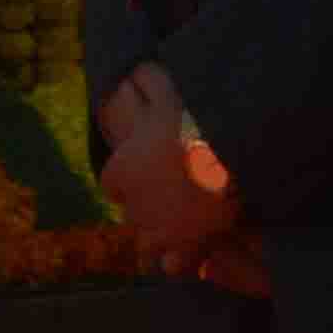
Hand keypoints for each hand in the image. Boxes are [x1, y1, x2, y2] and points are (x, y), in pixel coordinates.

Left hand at [96, 60, 236, 260]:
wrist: (221, 158)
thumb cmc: (189, 122)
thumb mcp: (164, 91)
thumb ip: (147, 83)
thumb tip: (136, 67)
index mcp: (120, 172)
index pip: (111, 184)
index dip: (126, 180)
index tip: (140, 175)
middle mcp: (133, 206)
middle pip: (131, 216)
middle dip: (145, 210)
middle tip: (167, 201)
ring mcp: (159, 231)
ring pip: (148, 246)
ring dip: (159, 240)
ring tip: (176, 233)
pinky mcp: (186, 248)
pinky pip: (174, 265)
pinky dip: (180, 261)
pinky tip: (191, 256)